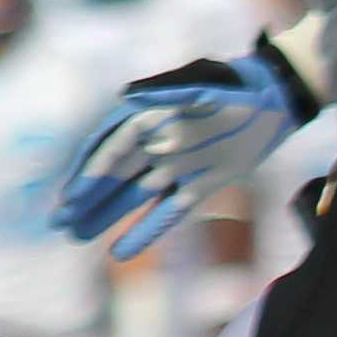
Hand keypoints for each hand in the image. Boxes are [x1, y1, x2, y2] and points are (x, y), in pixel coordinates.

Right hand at [56, 45, 320, 257]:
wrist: (275, 100)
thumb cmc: (236, 85)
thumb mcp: (203, 83)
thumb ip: (168, 92)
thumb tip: (129, 96)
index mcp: (150, 119)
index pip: (112, 150)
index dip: (91, 173)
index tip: (72, 197)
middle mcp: (156, 144)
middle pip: (115, 176)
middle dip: (87, 199)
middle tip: (60, 222)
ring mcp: (176, 167)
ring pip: (133, 197)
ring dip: (105, 215)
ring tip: (75, 235)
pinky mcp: (199, 186)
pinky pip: (168, 212)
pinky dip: (145, 231)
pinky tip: (120, 252)